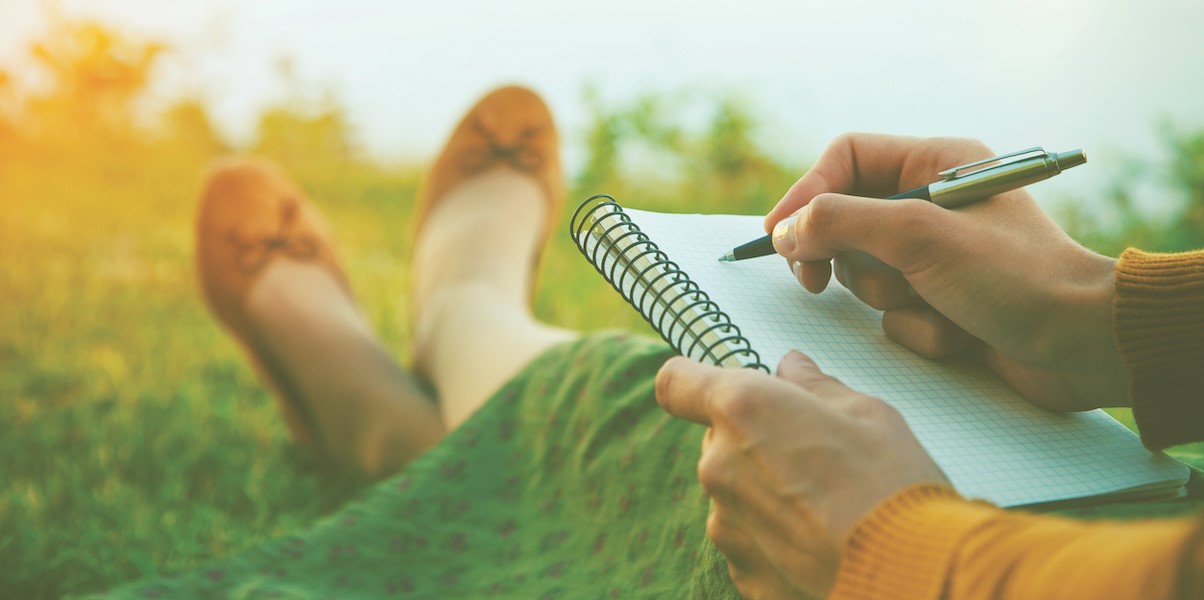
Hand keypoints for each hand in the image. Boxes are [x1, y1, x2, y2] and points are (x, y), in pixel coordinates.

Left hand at [656, 351, 947, 599]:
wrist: (909, 573)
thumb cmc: (891, 486)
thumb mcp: (866, 413)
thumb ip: (816, 387)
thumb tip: (793, 369)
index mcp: (742, 410)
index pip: (677, 383)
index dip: (694, 383)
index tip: (719, 387)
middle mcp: (719, 465)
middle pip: (717, 441)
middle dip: (753, 441)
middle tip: (810, 452)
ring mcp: (725, 523)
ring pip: (734, 493)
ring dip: (765, 493)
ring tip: (824, 505)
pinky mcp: (742, 571)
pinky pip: (749, 540)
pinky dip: (776, 538)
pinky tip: (819, 540)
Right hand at [766, 133, 1124, 410]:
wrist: (1082, 344)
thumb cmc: (1015, 277)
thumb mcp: (919, 237)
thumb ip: (841, 223)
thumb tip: (786, 232)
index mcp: (935, 164)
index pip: (845, 158)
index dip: (805, 194)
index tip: (777, 236)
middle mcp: (932, 205)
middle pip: (845, 221)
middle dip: (846, 260)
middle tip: (820, 282)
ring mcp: (936, 257)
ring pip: (866, 274)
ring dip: (891, 299)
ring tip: (935, 305)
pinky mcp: (941, 302)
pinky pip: (893, 314)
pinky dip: (917, 329)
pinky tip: (958, 333)